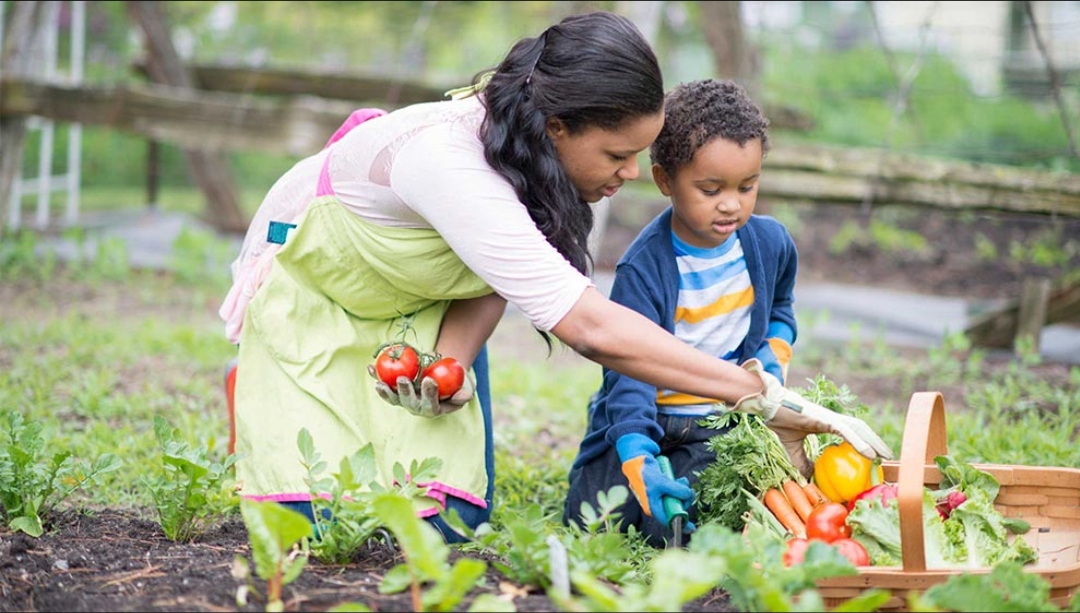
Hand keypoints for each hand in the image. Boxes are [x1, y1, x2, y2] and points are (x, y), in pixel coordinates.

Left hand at [366, 364, 474, 417]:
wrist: (445, 374)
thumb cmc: (458, 382)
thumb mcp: (466, 387)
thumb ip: (465, 393)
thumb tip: (462, 397)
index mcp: (434, 409)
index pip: (431, 405)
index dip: (429, 394)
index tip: (429, 380)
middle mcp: (417, 406)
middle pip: (409, 402)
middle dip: (404, 392)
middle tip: (402, 379)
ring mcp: (405, 399)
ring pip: (394, 398)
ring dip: (386, 391)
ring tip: (379, 383)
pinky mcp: (396, 389)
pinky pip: (385, 383)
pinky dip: (377, 376)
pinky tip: (370, 368)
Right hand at [615, 434, 695, 531]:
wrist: (637, 460)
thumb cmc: (645, 474)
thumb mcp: (661, 482)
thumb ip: (676, 489)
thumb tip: (688, 495)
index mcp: (653, 508)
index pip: (669, 520)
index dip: (681, 523)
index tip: (692, 528)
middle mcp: (656, 505)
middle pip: (676, 509)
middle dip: (685, 500)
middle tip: (690, 491)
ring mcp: (660, 497)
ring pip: (677, 499)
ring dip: (684, 491)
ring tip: (683, 481)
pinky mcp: (663, 490)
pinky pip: (675, 492)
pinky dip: (680, 486)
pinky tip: (681, 480)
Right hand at [732, 359, 893, 477]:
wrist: (770, 406)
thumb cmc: (780, 421)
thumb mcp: (792, 446)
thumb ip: (801, 461)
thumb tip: (808, 477)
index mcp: (828, 423)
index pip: (852, 432)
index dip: (864, 441)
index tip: (873, 455)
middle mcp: (833, 418)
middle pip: (861, 429)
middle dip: (876, 441)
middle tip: (887, 457)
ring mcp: (831, 417)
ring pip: (859, 430)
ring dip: (874, 442)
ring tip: (885, 455)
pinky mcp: (827, 419)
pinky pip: (847, 432)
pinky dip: (860, 443)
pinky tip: (870, 454)